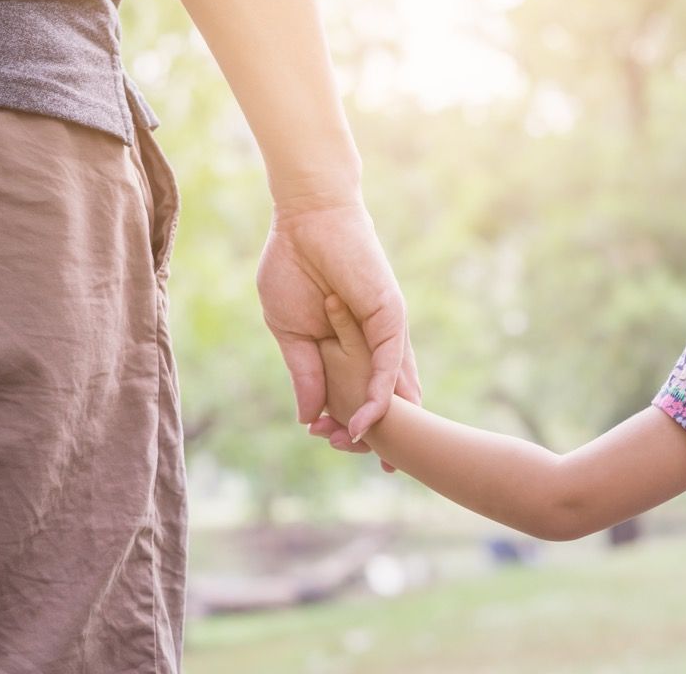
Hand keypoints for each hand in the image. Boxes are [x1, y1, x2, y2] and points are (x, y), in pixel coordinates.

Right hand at [256, 195, 421, 472]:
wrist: (303, 221)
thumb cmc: (293, 268)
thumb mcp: (291, 333)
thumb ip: (305, 374)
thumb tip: (309, 419)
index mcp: (351, 346)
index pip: (360, 393)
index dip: (351, 421)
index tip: (330, 443)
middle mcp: (375, 342)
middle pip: (387, 398)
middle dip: (383, 433)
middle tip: (377, 465)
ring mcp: (386, 331)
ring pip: (394, 387)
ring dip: (382, 423)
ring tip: (376, 457)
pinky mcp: (390, 317)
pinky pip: (389, 364)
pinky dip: (379, 396)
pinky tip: (367, 422)